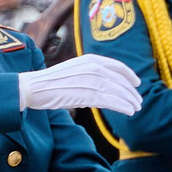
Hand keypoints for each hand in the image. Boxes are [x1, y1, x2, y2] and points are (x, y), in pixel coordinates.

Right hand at [19, 54, 142, 114]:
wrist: (32, 87)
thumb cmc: (50, 82)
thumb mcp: (73, 70)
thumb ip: (90, 74)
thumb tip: (103, 85)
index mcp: (90, 59)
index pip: (117, 66)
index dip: (130, 75)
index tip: (137, 83)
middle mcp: (93, 67)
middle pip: (120, 81)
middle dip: (132, 92)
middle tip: (138, 101)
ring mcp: (91, 81)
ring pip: (118, 92)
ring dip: (130, 101)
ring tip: (135, 108)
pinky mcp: (87, 94)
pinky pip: (110, 101)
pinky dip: (122, 107)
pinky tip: (128, 111)